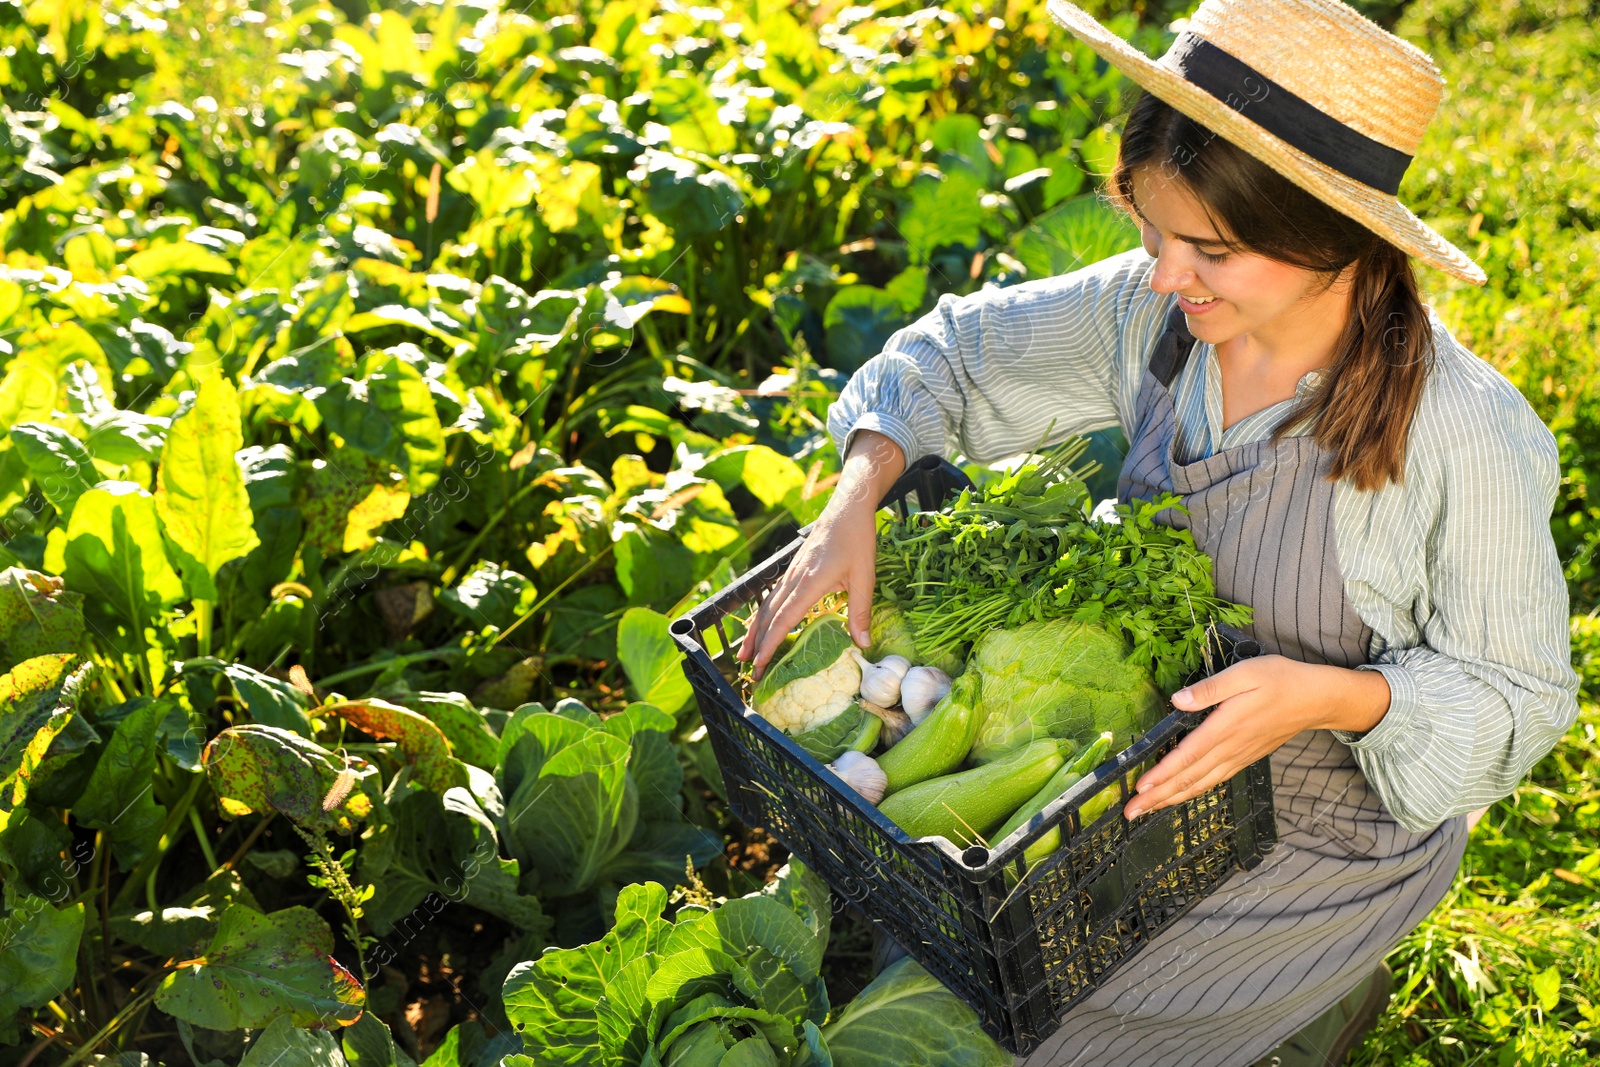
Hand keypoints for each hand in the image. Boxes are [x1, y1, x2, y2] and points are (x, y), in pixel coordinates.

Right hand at [736, 431, 904, 678]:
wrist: (847, 509)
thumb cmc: (857, 540)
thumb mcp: (865, 577)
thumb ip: (860, 611)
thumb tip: (862, 644)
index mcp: (809, 583)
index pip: (784, 619)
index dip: (771, 644)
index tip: (762, 664)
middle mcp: (794, 579)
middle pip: (769, 616)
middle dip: (757, 644)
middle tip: (750, 670)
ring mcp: (791, 573)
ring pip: (767, 606)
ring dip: (755, 631)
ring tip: (746, 653)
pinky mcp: (793, 569)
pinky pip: (773, 596)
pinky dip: (764, 616)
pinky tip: (762, 626)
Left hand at [1121, 654, 1390, 819]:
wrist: (1316, 699)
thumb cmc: (1280, 680)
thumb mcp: (1245, 673)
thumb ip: (1210, 688)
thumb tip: (1177, 700)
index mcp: (1226, 726)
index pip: (1187, 755)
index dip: (1163, 774)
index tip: (1140, 788)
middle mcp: (1230, 748)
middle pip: (1189, 778)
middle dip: (1158, 796)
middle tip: (1130, 812)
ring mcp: (1238, 756)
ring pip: (1201, 784)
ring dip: (1172, 798)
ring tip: (1147, 810)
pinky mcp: (1245, 758)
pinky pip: (1215, 780)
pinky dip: (1194, 791)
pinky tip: (1181, 796)